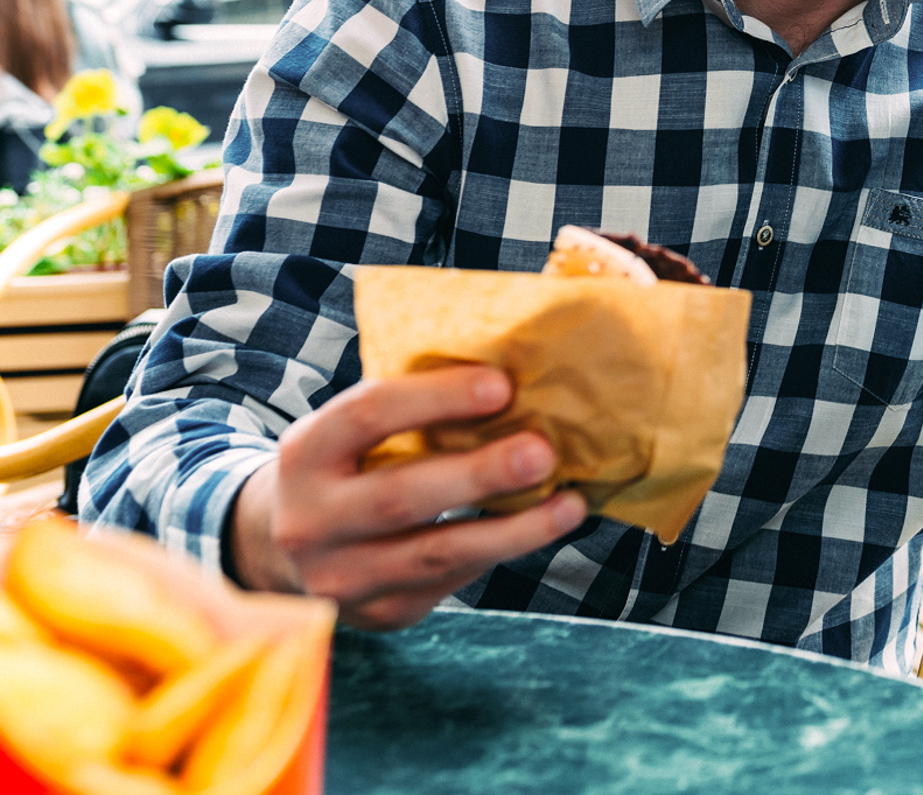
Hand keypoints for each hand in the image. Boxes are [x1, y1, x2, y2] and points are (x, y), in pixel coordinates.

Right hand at [230, 365, 586, 629]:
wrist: (283, 549)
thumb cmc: (346, 466)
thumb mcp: (350, 433)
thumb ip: (409, 410)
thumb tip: (513, 378)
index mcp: (305, 453)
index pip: (368, 416)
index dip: (436, 398)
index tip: (502, 384)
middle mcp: (311, 521)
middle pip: (402, 496)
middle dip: (479, 474)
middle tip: (542, 452)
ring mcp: (341, 577)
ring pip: (437, 553)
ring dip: (513, 530)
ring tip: (569, 505)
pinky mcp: (380, 612)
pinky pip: (450, 580)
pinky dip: (501, 552)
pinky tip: (541, 527)